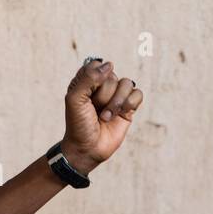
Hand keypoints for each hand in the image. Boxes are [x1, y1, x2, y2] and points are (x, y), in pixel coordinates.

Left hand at [60, 59, 143, 174]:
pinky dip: (130, 104)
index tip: (87, 95)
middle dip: (103, 96)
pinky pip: (138, 94)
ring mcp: (116, 96)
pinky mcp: (128, 107)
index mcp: (86, 81)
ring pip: (126, 83)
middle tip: (95, 110)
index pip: (96, 65)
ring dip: (116, 102)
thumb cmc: (78, 124)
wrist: (88, 148)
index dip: (94, 79)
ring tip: (106, 116)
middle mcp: (102, 86)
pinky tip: (120, 115)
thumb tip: (109, 65)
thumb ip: (88, 78)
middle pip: (112, 76)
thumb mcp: (75, 99)